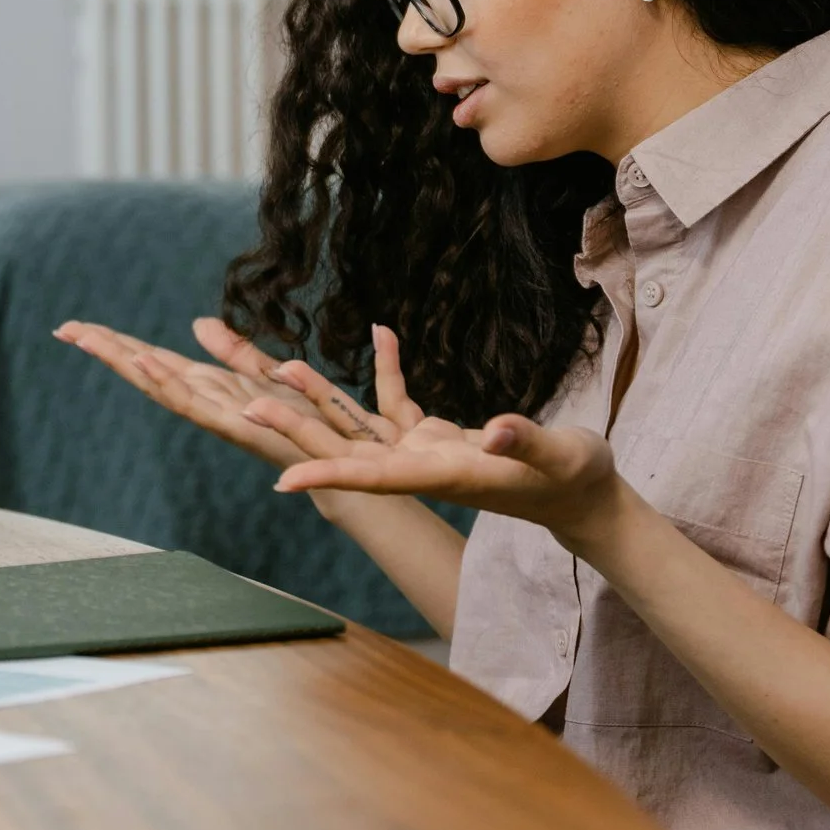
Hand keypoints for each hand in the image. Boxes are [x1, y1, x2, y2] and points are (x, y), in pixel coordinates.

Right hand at [55, 316, 341, 468]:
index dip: (118, 343)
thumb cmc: (313, 420)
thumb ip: (233, 351)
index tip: (78, 326)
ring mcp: (216, 416)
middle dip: (106, 350)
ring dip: (125, 362)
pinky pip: (194, 402)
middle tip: (64, 328)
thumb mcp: (270, 373)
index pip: (155, 360)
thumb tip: (196, 322)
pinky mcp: (235, 427)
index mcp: (213, 386)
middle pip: (146, 370)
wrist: (346, 462)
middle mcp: (207, 402)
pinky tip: (142, 361)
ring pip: (159, 386)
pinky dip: (166, 381)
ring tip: (89, 338)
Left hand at [248, 326, 625, 549]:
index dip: (328, 473)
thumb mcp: (560, 457)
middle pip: (350, 450)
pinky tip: (382, 333)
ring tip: (281, 366)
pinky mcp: (438, 438)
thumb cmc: (576, 480)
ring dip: (323, 399)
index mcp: (445, 475)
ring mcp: (427, 453)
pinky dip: (389, 369)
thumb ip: (526, 442)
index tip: (282, 476)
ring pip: (362, 426)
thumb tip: (495, 429)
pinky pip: (400, 402)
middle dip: (299, 431)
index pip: (375, 478)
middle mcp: (424, 468)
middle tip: (247, 409)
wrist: (582, 496)